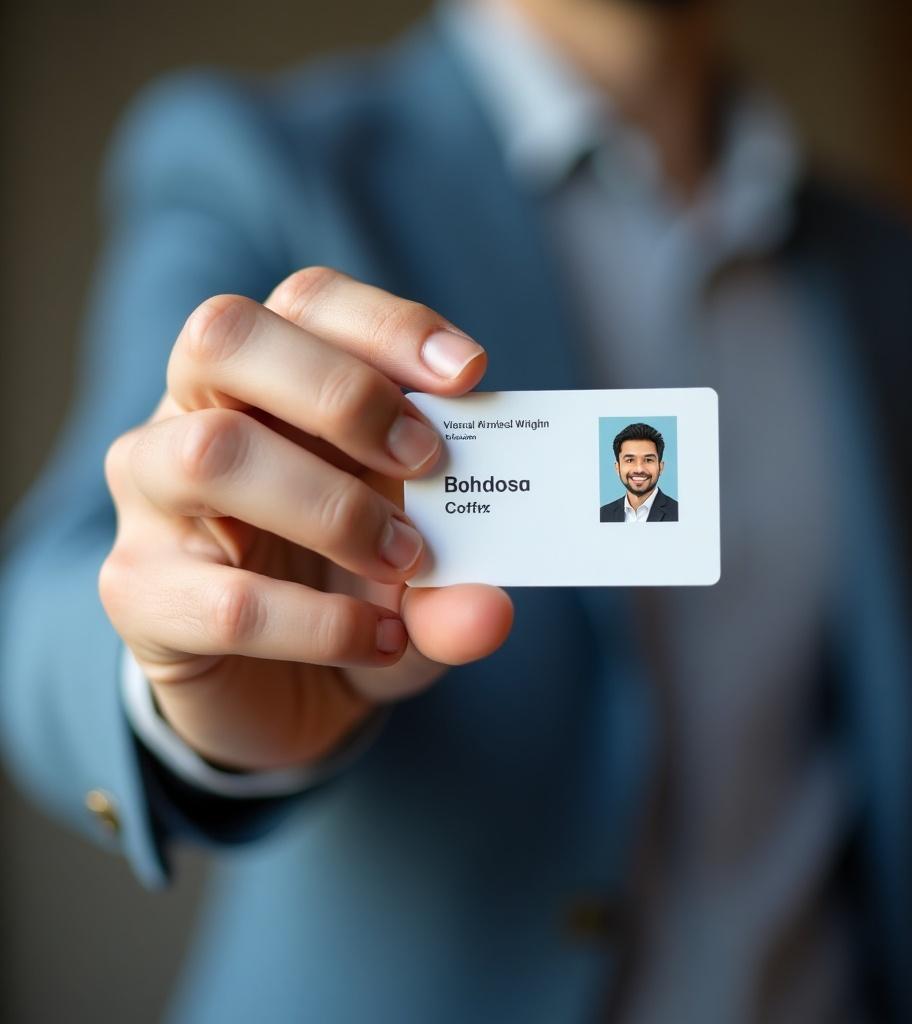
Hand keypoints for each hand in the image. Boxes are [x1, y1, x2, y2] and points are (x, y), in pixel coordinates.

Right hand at [99, 267, 513, 770]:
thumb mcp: (424, 577)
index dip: (386, 326)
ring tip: (406, 559)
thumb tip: (490, 609)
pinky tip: (379, 642)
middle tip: (425, 457)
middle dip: (342, 391)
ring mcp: (153, 501)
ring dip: (331, 506)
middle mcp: (193, 417)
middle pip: (228, 338)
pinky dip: (320, 625)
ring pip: (209, 452)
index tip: (468, 374)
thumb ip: (460, 583)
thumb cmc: (354, 592)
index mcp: (270, 381)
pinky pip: (223, 599)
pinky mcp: (141, 593)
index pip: (308, 304)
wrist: (286, 687)